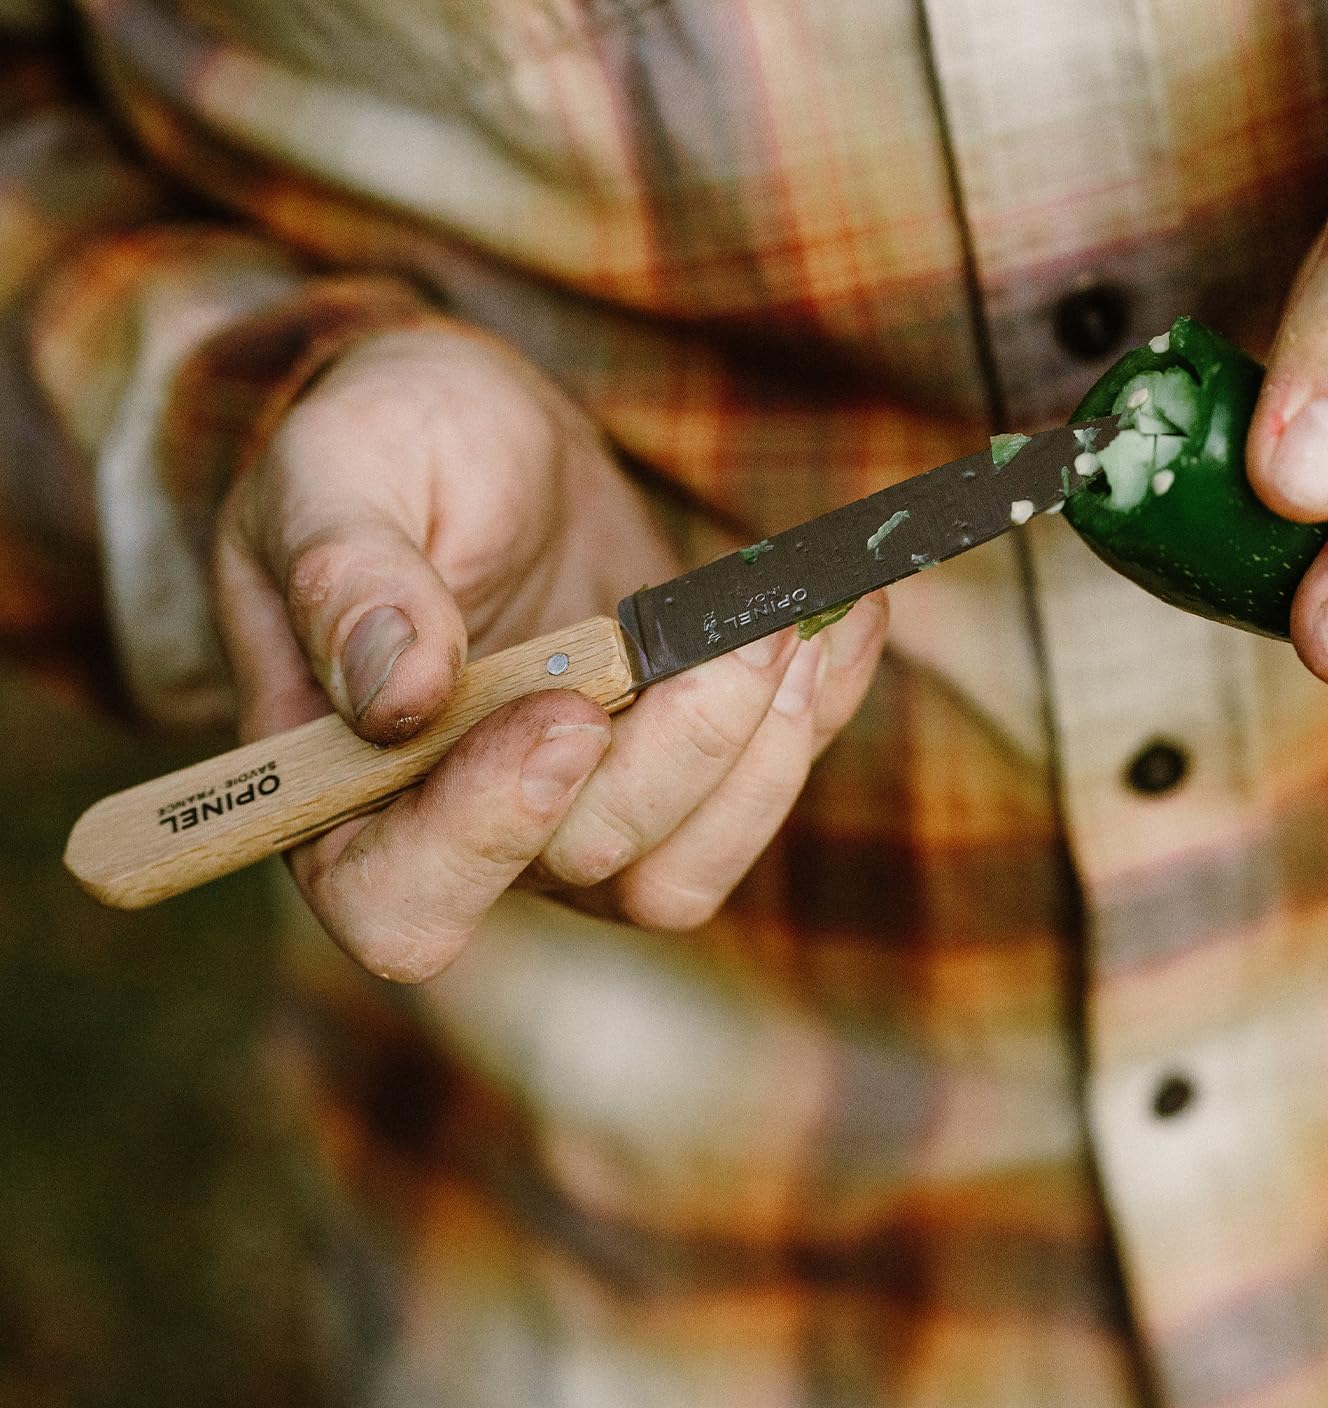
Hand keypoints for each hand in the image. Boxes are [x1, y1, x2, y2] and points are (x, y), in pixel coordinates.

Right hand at [214, 323, 886, 979]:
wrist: (479, 438)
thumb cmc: (379, 450)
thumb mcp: (334, 477)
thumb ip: (347, 578)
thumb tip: (399, 691)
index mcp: (345, 794)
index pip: (404, 900)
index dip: (489, 835)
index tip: (567, 711)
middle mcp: (469, 835)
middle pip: (586, 867)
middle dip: (678, 756)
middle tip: (738, 631)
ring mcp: (579, 815)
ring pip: (685, 872)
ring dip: (763, 757)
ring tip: (792, 626)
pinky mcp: (671, 775)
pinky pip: (758, 795)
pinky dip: (821, 714)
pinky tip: (844, 617)